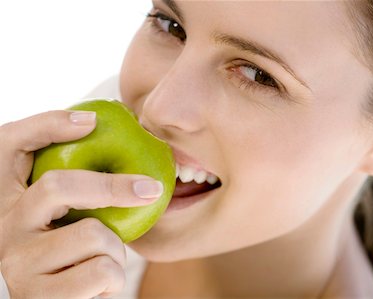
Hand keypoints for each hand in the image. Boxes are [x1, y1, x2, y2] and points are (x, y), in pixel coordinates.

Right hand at [0, 110, 158, 297]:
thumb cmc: (69, 252)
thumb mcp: (66, 214)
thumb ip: (79, 183)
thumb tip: (119, 134)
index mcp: (7, 195)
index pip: (10, 142)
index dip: (49, 124)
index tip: (92, 121)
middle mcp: (3, 224)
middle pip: (57, 186)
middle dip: (114, 186)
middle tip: (151, 188)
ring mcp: (16, 261)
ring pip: (92, 234)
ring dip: (117, 247)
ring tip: (106, 258)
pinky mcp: (36, 296)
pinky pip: (101, 272)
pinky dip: (114, 278)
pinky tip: (101, 284)